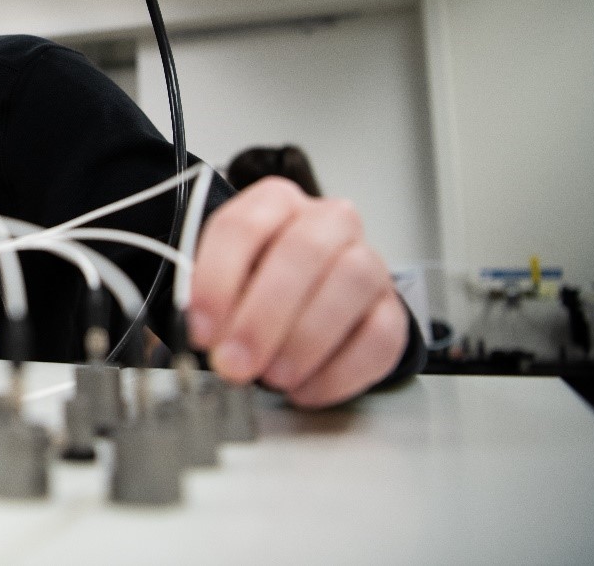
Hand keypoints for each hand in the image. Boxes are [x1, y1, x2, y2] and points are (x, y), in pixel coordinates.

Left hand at [186, 177, 406, 407]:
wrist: (307, 302)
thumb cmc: (256, 285)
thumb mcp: (222, 282)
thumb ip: (211, 302)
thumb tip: (206, 336)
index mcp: (276, 203)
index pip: (243, 226)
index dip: (217, 280)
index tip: (201, 329)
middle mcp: (328, 222)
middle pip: (303, 250)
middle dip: (263, 315)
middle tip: (235, 362)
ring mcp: (368, 262)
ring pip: (351, 282)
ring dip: (305, 339)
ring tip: (272, 376)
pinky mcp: (392, 310)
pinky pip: (380, 336)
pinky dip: (339, 371)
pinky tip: (305, 389)